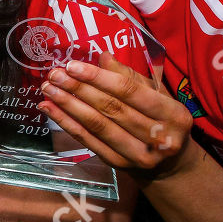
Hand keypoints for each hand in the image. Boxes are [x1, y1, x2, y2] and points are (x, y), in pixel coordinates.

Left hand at [37, 53, 202, 176]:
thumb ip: (130, 77)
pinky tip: (50, 109)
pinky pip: (87, 140)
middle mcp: (159, 138)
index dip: (99, 78)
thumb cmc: (162, 119)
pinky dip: (66, 123)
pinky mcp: (118, 164)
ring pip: (97, 126)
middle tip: (55, 74)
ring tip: (48, 89)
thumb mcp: (157, 95)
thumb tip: (103, 57)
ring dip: (68, 105)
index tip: (74, 65)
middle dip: (79, 89)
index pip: (131, 92)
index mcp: (174, 115)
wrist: (168, 163)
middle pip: (111, 109)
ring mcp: (138, 155)